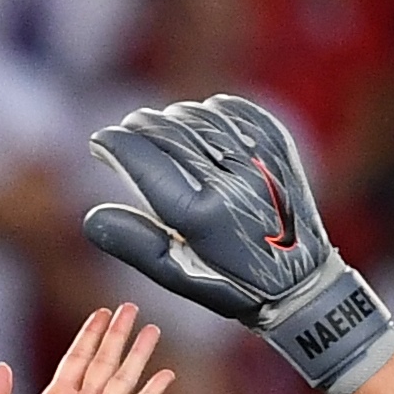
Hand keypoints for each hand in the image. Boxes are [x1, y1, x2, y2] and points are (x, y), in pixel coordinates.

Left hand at [0, 304, 175, 393]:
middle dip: (117, 334)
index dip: (89, 335)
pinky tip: (166, 375)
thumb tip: (3, 367)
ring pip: (122, 379)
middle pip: (103, 361)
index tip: (101, 313)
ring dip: (137, 354)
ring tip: (151, 329)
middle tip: (130, 307)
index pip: (76, 359)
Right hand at [77, 95, 393, 393]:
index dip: (114, 145)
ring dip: (174, 116)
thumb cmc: (230, 282)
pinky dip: (212, 110)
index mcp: (201, 218)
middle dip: (140, 126)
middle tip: (127, 130)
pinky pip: (238, 111)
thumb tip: (91, 216)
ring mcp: (259, 163)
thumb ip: (134, 244)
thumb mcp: (177, 276)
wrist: (302, 283)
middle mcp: (231, 185)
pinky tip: (201, 119)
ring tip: (162, 127)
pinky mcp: (279, 150)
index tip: (100, 142)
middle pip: (168, 132)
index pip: (144, 162)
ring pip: (200, 116)